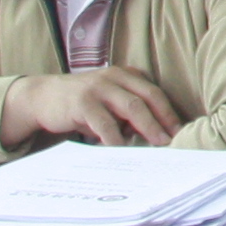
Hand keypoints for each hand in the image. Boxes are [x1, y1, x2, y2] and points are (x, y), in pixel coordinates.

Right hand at [2, 65, 180, 147]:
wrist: (44, 96)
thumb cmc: (84, 103)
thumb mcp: (109, 102)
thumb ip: (129, 114)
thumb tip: (154, 136)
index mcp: (126, 75)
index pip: (154, 93)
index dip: (170, 113)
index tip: (182, 132)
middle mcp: (115, 76)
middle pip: (147, 98)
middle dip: (163, 120)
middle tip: (174, 140)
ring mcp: (98, 88)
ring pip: (131, 107)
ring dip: (147, 128)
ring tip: (157, 145)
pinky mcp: (82, 102)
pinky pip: (105, 123)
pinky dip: (116, 139)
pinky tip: (123, 151)